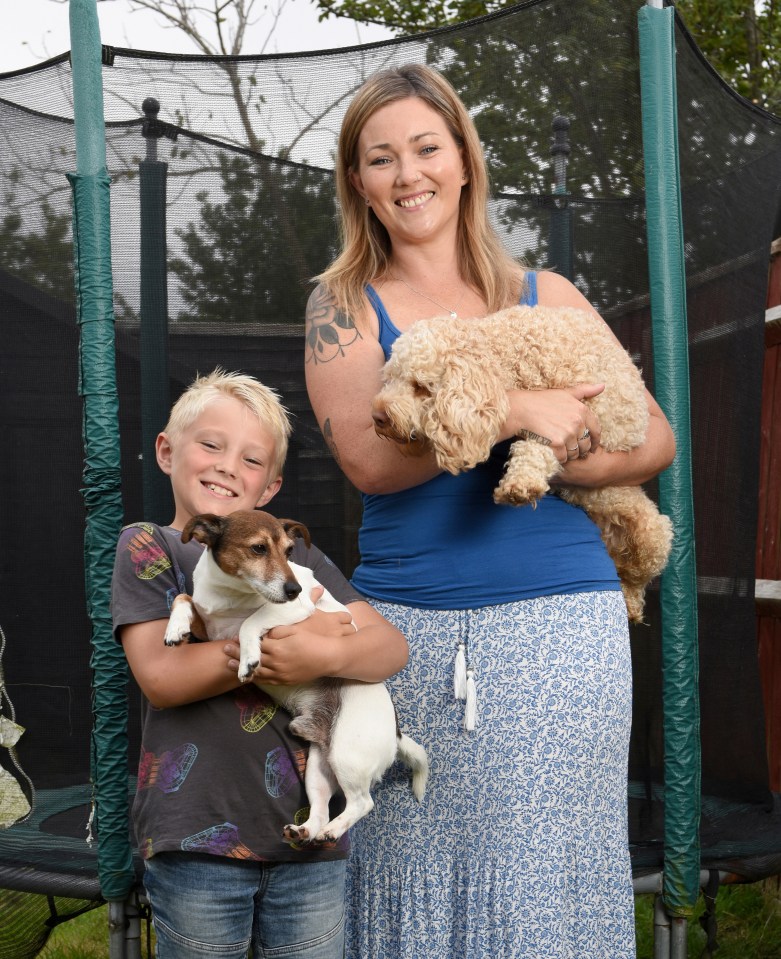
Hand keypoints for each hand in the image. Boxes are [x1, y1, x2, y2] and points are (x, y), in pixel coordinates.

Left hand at [221, 588, 355, 684]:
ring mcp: (281, 674)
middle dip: (238, 655)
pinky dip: (256, 678)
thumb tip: (265, 632)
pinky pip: (267, 681)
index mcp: (278, 648)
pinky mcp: (286, 681)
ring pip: (257, 673)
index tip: (234, 638)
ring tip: (230, 665)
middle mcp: (276, 663)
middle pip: (253, 659)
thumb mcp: (296, 629)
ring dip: (243, 668)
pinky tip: (250, 675)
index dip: (244, 642)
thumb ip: (278, 630)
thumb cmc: (313, 640)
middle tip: (225, 650)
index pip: (256, 645)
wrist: (329, 657)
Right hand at [509, 383, 602, 464]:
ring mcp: (567, 433)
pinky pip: (563, 458)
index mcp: (582, 410)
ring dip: (570, 455)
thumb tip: (603, 386)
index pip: (596, 430)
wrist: (520, 409)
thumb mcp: (565, 392)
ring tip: (564, 453)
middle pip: (585, 444)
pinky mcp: (557, 443)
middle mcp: (577, 422)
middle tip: (575, 452)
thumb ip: (585, 390)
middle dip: (581, 449)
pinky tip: (555, 455)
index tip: (592, 446)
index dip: (594, 440)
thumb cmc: (540, 400)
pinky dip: (560, 459)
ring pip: (575, 453)